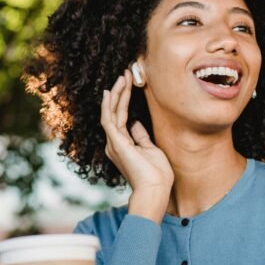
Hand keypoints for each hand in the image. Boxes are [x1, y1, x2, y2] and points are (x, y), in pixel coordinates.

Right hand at [101, 71, 173, 221]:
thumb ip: (140, 136)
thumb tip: (136, 123)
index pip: (121, 116)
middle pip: (114, 111)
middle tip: (125, 73)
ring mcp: (114, 143)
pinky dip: (108, 105)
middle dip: (119, 92)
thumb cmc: (156, 175)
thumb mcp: (150, 150)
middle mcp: (114, 142)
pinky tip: (110, 92)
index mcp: (121, 144)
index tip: (130, 83)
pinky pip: (109, 119)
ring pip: (111, 112)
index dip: (124, 99)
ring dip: (116, 94)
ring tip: (122, 77)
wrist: (155, 191)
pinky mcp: (116, 143)